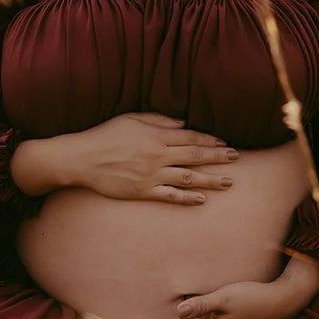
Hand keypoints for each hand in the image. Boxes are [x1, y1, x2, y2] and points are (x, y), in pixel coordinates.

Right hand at [65, 112, 238, 204]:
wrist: (82, 158)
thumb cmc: (105, 135)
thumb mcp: (132, 119)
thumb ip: (160, 120)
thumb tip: (184, 123)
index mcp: (156, 136)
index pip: (191, 137)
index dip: (210, 140)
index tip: (225, 143)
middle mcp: (157, 155)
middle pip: (195, 156)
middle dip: (218, 157)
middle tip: (236, 158)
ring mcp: (151, 175)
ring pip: (188, 177)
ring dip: (210, 180)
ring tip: (228, 182)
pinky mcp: (142, 191)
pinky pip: (169, 196)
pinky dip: (186, 199)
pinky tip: (201, 200)